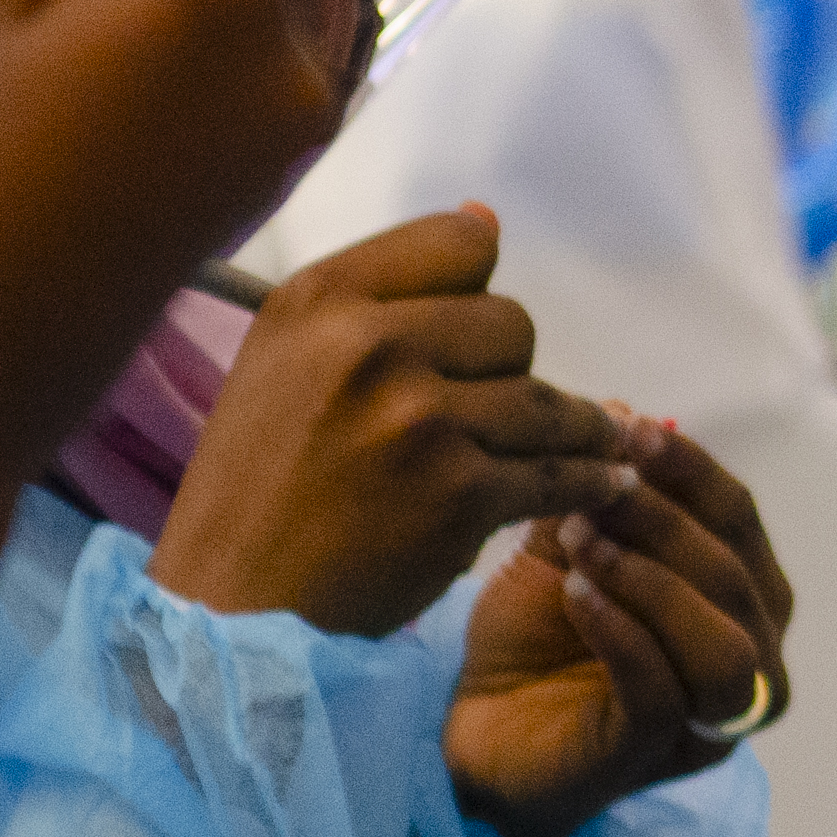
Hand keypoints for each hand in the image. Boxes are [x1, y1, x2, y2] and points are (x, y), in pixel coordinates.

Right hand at [153, 206, 636, 639]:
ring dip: (574, 429)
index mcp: (317, 302)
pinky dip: (588, 483)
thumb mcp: (282, 365)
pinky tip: (602, 488)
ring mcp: (418, 420)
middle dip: (510, 370)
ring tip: (592, 445)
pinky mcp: (460, 493)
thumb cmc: (257, 490)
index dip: (476, 290)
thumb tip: (488, 220)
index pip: (460, 245)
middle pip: (512, 323)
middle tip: (488, 415)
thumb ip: (379, 292)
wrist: (233, 617)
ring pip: (547, 399)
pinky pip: (558, 473)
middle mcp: (368, 347)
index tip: (471, 334)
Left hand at [446, 419, 796, 836]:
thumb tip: (626, 409)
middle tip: (597, 480)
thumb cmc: (531, 641)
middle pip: (736, 577)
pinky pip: (661, 693)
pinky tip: (576, 593)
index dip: (692, 471)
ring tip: (582, 540)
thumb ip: (601, 493)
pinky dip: (622, 633)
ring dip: (654, 579)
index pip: (741, 522)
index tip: (632, 428)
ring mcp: (706, 721)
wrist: (467, 732)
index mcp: (743, 602)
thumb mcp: (567, 550)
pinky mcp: (651, 757)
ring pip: (722, 644)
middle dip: (667, 519)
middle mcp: (749, 662)